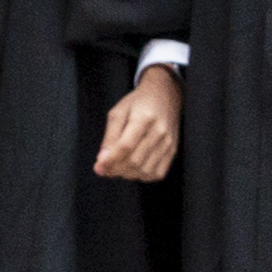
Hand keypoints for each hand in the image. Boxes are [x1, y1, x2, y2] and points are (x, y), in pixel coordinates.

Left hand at [93, 64, 181, 183]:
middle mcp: (159, 132)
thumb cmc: (138, 102)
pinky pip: (157, 173)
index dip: (111, 160)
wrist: (165, 95)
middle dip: (116, 169)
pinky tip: (133, 170)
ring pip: (145, 171)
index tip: (98, 167)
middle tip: (104, 169)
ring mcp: (168, 143)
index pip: (126, 146)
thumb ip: (110, 136)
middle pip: (135, 161)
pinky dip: (142, 176)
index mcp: (143, 118)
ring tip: (117, 168)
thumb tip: (102, 160)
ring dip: (127, 174)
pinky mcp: (172, 151)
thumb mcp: (118, 111)